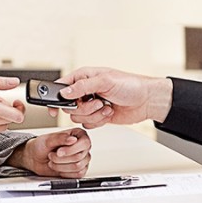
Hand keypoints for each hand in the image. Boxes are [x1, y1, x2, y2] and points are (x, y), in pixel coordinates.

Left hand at [10, 128, 91, 177]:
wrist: (35, 158)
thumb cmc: (41, 146)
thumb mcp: (48, 139)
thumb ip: (61, 138)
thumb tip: (73, 139)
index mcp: (78, 135)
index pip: (84, 143)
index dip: (71, 150)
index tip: (58, 151)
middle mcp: (82, 146)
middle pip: (79, 156)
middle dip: (61, 159)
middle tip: (51, 155)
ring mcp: (82, 159)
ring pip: (78, 166)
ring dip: (61, 166)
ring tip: (53, 161)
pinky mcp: (80, 170)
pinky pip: (78, 174)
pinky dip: (65, 173)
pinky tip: (58, 168)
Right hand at [58, 67, 172, 128]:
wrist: (146, 101)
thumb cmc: (130, 85)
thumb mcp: (105, 81)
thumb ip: (82, 86)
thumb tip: (65, 92)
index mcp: (84, 78)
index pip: (62, 87)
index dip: (56, 97)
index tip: (55, 107)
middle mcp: (86, 91)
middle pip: (69, 106)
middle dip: (84, 108)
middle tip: (98, 102)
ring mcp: (91, 105)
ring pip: (78, 117)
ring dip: (94, 115)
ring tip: (107, 106)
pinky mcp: (98, 116)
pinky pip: (88, 125)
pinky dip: (99, 121)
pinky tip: (109, 112)